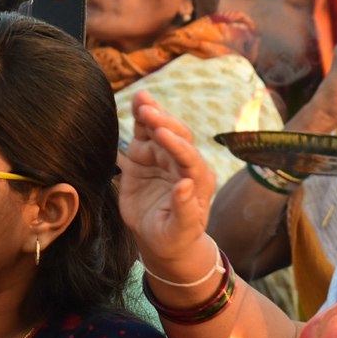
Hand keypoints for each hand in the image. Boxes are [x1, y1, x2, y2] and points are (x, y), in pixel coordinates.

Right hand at [117, 90, 216, 266]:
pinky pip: (146, 131)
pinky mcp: (147, 154)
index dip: (176, 145)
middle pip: (179, 137)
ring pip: (162, 129)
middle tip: (148, 112)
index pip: (189, 158)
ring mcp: (165, 156)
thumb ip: (184, 210)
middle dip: (165, 123)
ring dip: (153, 113)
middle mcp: (184, 164)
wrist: (160, 238)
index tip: (161, 134)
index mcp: (198, 182)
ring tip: (141, 99)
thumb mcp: (180, 231)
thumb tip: (185, 185)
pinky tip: (138, 100)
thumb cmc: (174, 237)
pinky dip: (142, 115)